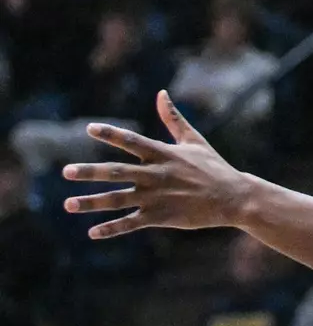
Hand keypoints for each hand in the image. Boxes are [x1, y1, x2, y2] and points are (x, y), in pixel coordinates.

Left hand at [63, 92, 248, 238]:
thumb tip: (161, 94)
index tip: (90, 129)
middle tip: (66, 171)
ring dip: (92, 202)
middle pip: (117, 172)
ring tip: (68, 204)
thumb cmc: (213, 166)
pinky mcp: (161, 217)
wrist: (234, 197)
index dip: (111, 134)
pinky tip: (93, 232)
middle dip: (90, 172)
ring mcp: (157, 197)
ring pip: (118, 199)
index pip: (132, 141)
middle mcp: (157, 175)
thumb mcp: (194, 140)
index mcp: (164, 154)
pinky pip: (131, 223)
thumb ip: (173, 119)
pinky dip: (112, 228)